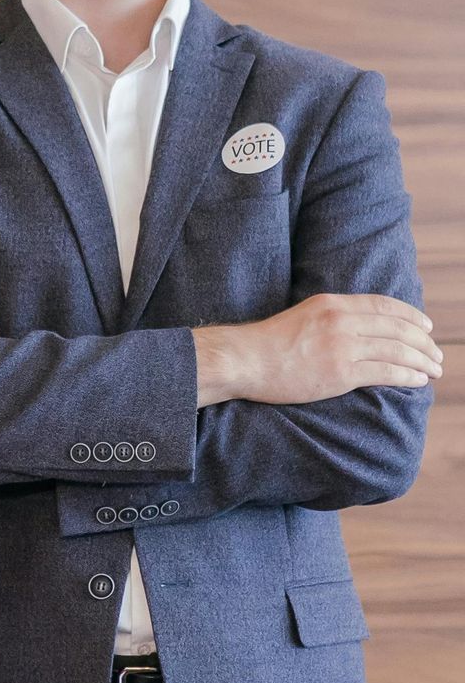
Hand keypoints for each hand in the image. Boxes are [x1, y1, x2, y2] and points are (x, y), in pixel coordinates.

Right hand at [195, 293, 442, 406]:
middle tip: (437, 354)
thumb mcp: (304, 316)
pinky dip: (408, 375)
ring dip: (422, 360)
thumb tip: (359, 328)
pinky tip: (419, 380)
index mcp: (332, 303)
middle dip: (424, 342)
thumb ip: (332, 318)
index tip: (426, 326)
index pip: (384, 305)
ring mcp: (342, 346)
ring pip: (397, 350)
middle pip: (397, 328)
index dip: (411, 316)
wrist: (245, 360)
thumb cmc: (269, 344)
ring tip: (435, 369)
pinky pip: (386, 372)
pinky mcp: (341, 372)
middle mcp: (341, 320)